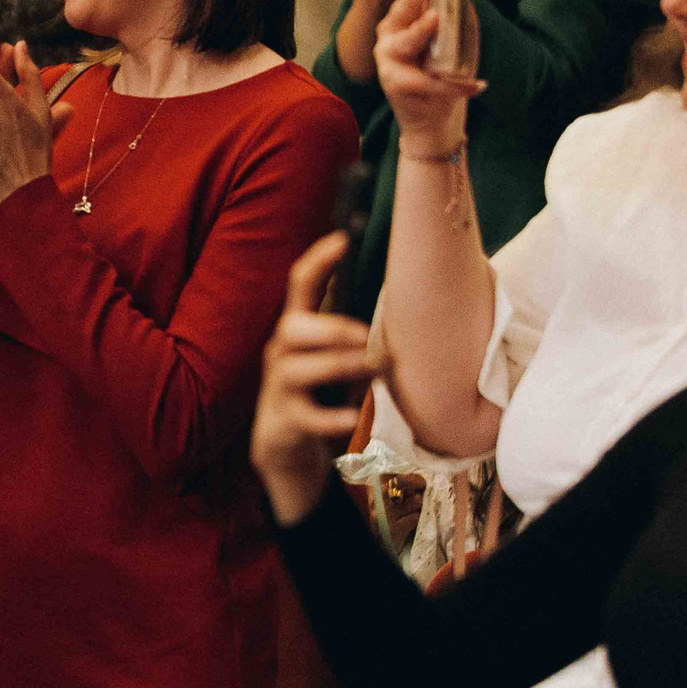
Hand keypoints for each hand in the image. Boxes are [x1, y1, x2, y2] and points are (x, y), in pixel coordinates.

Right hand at [251, 233, 380, 525]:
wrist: (285, 450)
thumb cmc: (320, 396)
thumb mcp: (334, 361)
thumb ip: (353, 338)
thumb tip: (407, 307)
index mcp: (297, 333)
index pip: (299, 287)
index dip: (318, 261)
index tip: (342, 237)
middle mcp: (282, 356)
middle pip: (292, 328)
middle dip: (331, 329)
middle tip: (367, 338)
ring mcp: (279, 390)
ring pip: (296, 369)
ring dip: (339, 366)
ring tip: (374, 372)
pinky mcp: (284, 424)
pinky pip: (305, 417)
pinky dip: (331, 416)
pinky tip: (354, 419)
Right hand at [372, 0, 485, 153]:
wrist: (434, 120)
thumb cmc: (445, 73)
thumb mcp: (458, 37)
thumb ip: (458, 11)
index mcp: (408, 11)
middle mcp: (392, 28)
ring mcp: (389, 54)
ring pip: (408, 36)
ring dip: (423, 29)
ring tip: (437, 21)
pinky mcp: (396, 82)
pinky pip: (430, 80)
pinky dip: (455, 85)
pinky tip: (478, 86)